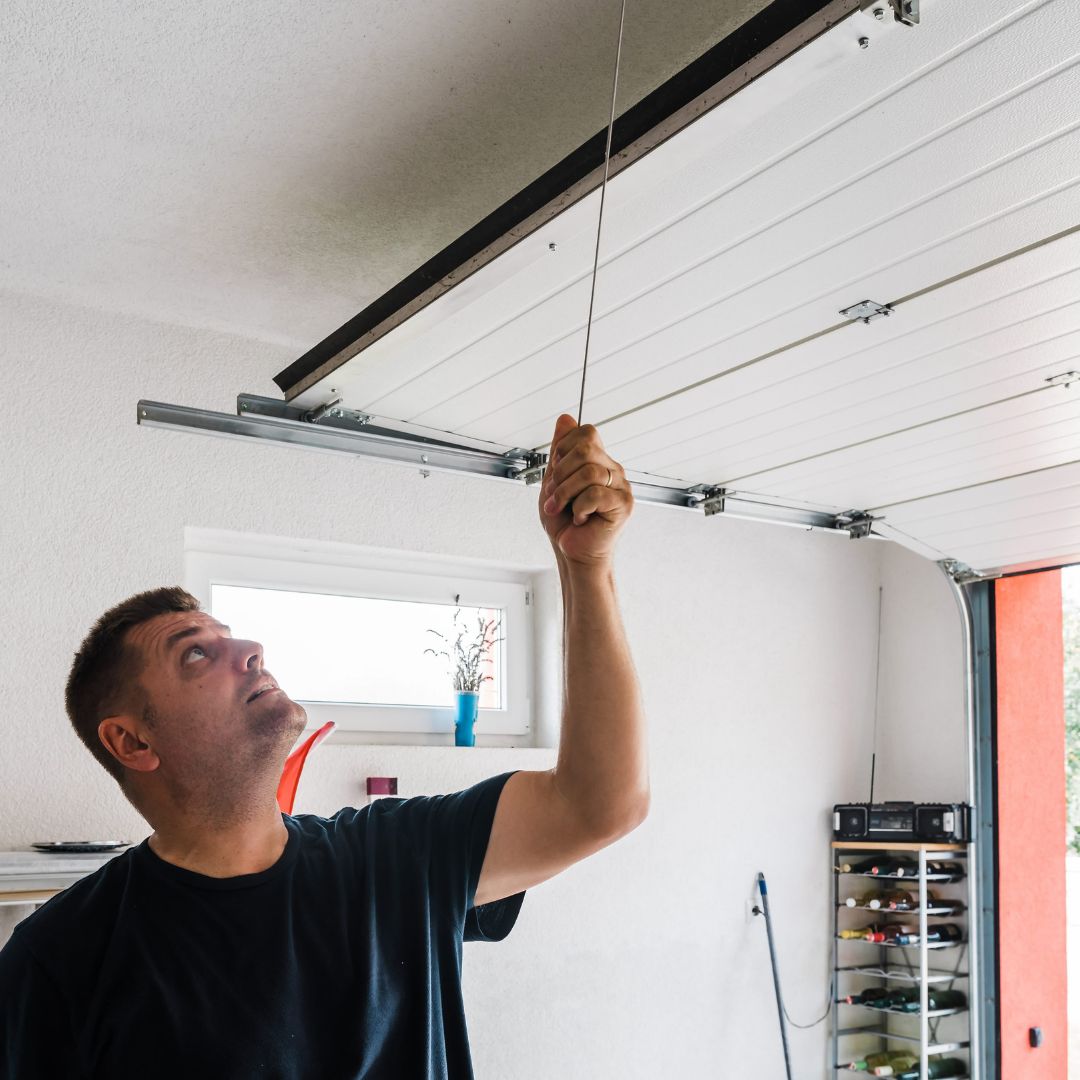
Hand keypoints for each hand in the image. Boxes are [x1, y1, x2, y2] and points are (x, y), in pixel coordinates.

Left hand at [539, 414, 632, 565]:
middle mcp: (613, 469)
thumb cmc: (564, 522)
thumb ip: (561, 451)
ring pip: (590, 472)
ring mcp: (621, 486)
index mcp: (598, 460)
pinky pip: (596, 494)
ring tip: (562, 508)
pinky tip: (581, 518)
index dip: (564, 448)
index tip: (556, 472)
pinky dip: (579, 508)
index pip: (586, 433)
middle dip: (561, 473)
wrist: (572, 552)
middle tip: (555, 495)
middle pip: (586, 449)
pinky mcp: (624, 505)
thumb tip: (565, 418)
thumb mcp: (554, 481)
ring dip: (566, 493)